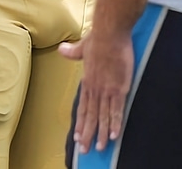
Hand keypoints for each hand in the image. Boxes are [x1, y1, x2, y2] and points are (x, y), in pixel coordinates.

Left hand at [60, 29, 133, 154]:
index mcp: (88, 81)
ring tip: (98, 147)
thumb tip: (62, 49)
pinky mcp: (120, 87)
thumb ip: (72, 52)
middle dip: (87, 133)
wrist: (109, 33)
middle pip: (91, 115)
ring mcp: (107, 89)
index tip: (77, 135)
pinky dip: (115, 123)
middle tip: (84, 149)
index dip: (80, 122)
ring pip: (103, 116)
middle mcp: (95, 88)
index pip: (83, 106)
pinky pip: (117, 109)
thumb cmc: (98, 38)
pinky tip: (113, 135)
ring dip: (100, 133)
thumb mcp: (82, 47)